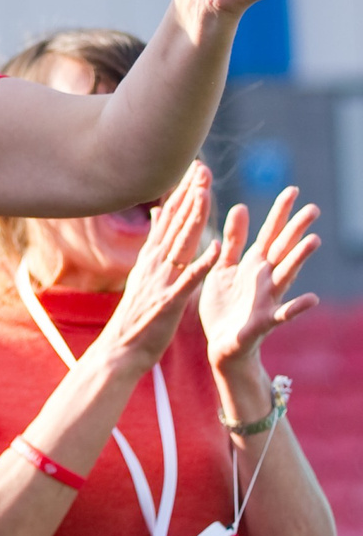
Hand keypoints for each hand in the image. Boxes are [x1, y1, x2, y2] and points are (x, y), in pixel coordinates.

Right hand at [92, 165, 218, 374]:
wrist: (120, 350)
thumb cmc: (137, 318)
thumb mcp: (144, 278)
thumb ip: (155, 251)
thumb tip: (159, 225)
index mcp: (150, 259)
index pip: (169, 219)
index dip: (182, 193)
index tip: (194, 169)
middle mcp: (154, 264)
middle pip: (175, 223)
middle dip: (190, 195)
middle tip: (202, 168)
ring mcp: (161, 281)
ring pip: (181, 244)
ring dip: (194, 217)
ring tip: (206, 193)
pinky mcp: (170, 302)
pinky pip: (189, 280)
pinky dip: (202, 264)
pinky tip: (217, 249)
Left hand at [200, 187, 321, 373]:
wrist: (221, 344)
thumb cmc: (224, 304)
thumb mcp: (224, 267)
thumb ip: (233, 241)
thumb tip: (241, 207)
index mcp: (253, 264)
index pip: (269, 233)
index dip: (280, 213)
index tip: (292, 190)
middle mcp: (265, 278)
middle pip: (282, 249)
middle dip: (296, 229)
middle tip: (313, 208)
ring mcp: (267, 299)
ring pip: (286, 275)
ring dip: (299, 259)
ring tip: (314, 241)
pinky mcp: (264, 321)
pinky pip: (283, 314)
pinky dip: (297, 307)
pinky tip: (312, 299)